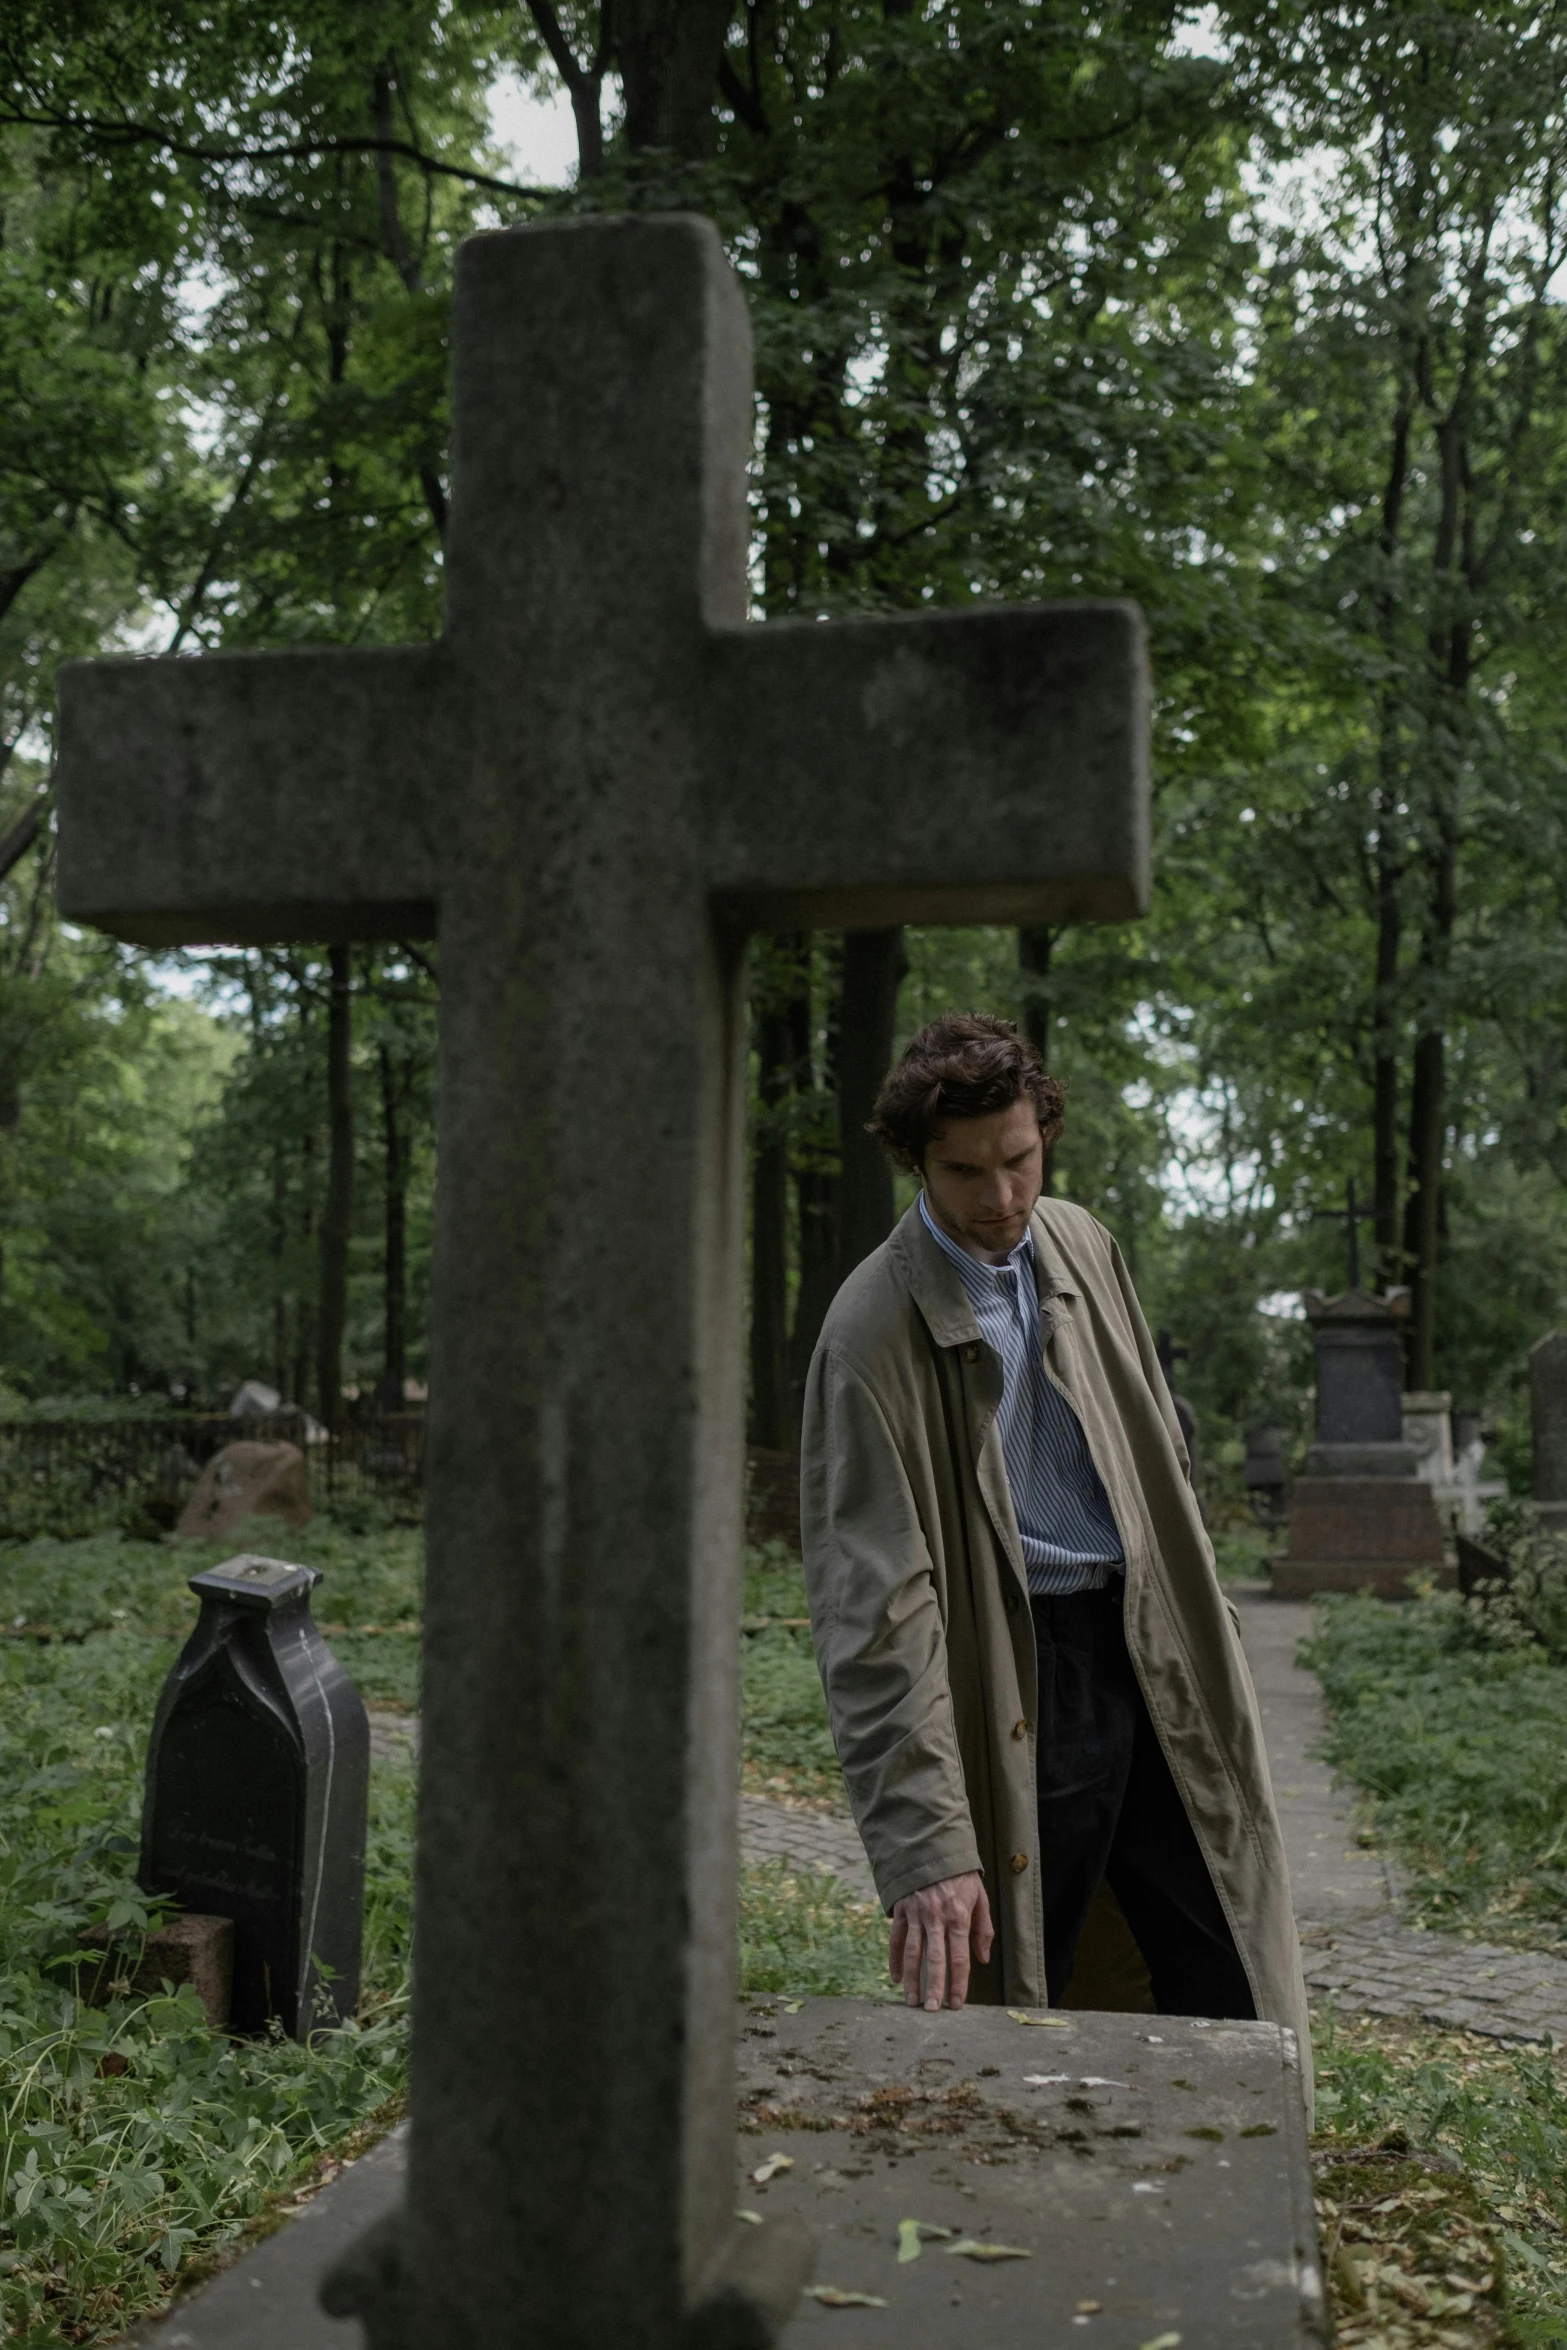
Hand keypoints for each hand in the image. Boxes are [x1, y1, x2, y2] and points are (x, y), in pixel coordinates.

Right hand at [888, 1872, 993, 2011]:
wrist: (933, 1847)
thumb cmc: (961, 1875)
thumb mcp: (979, 1897)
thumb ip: (983, 1929)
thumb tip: (983, 1959)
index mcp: (958, 1916)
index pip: (959, 1957)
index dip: (959, 1983)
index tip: (957, 2004)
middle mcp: (936, 1917)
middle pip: (934, 1959)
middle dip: (933, 1987)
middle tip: (931, 2010)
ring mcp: (916, 1913)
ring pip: (912, 1952)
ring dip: (912, 1979)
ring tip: (912, 2002)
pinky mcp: (902, 1909)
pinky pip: (896, 1938)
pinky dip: (894, 1960)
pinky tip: (896, 1978)